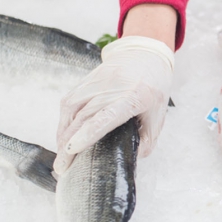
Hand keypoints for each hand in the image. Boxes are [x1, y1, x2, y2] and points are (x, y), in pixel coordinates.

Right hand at [53, 36, 173, 173]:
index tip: (72, 150)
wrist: (146, 54)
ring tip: (61, 156)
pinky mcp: (86, 80)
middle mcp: (111, 88)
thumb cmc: (154, 86)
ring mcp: (96, 82)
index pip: (106, 117)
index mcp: (134, 97)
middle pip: (83, 117)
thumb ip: (147, 140)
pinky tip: (64, 136)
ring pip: (71, 110)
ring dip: (63, 134)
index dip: (87, 134)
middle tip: (62, 168)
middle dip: (69, 144)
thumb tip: (132, 160)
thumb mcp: (159, 115)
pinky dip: (64, 121)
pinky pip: (69, 102)